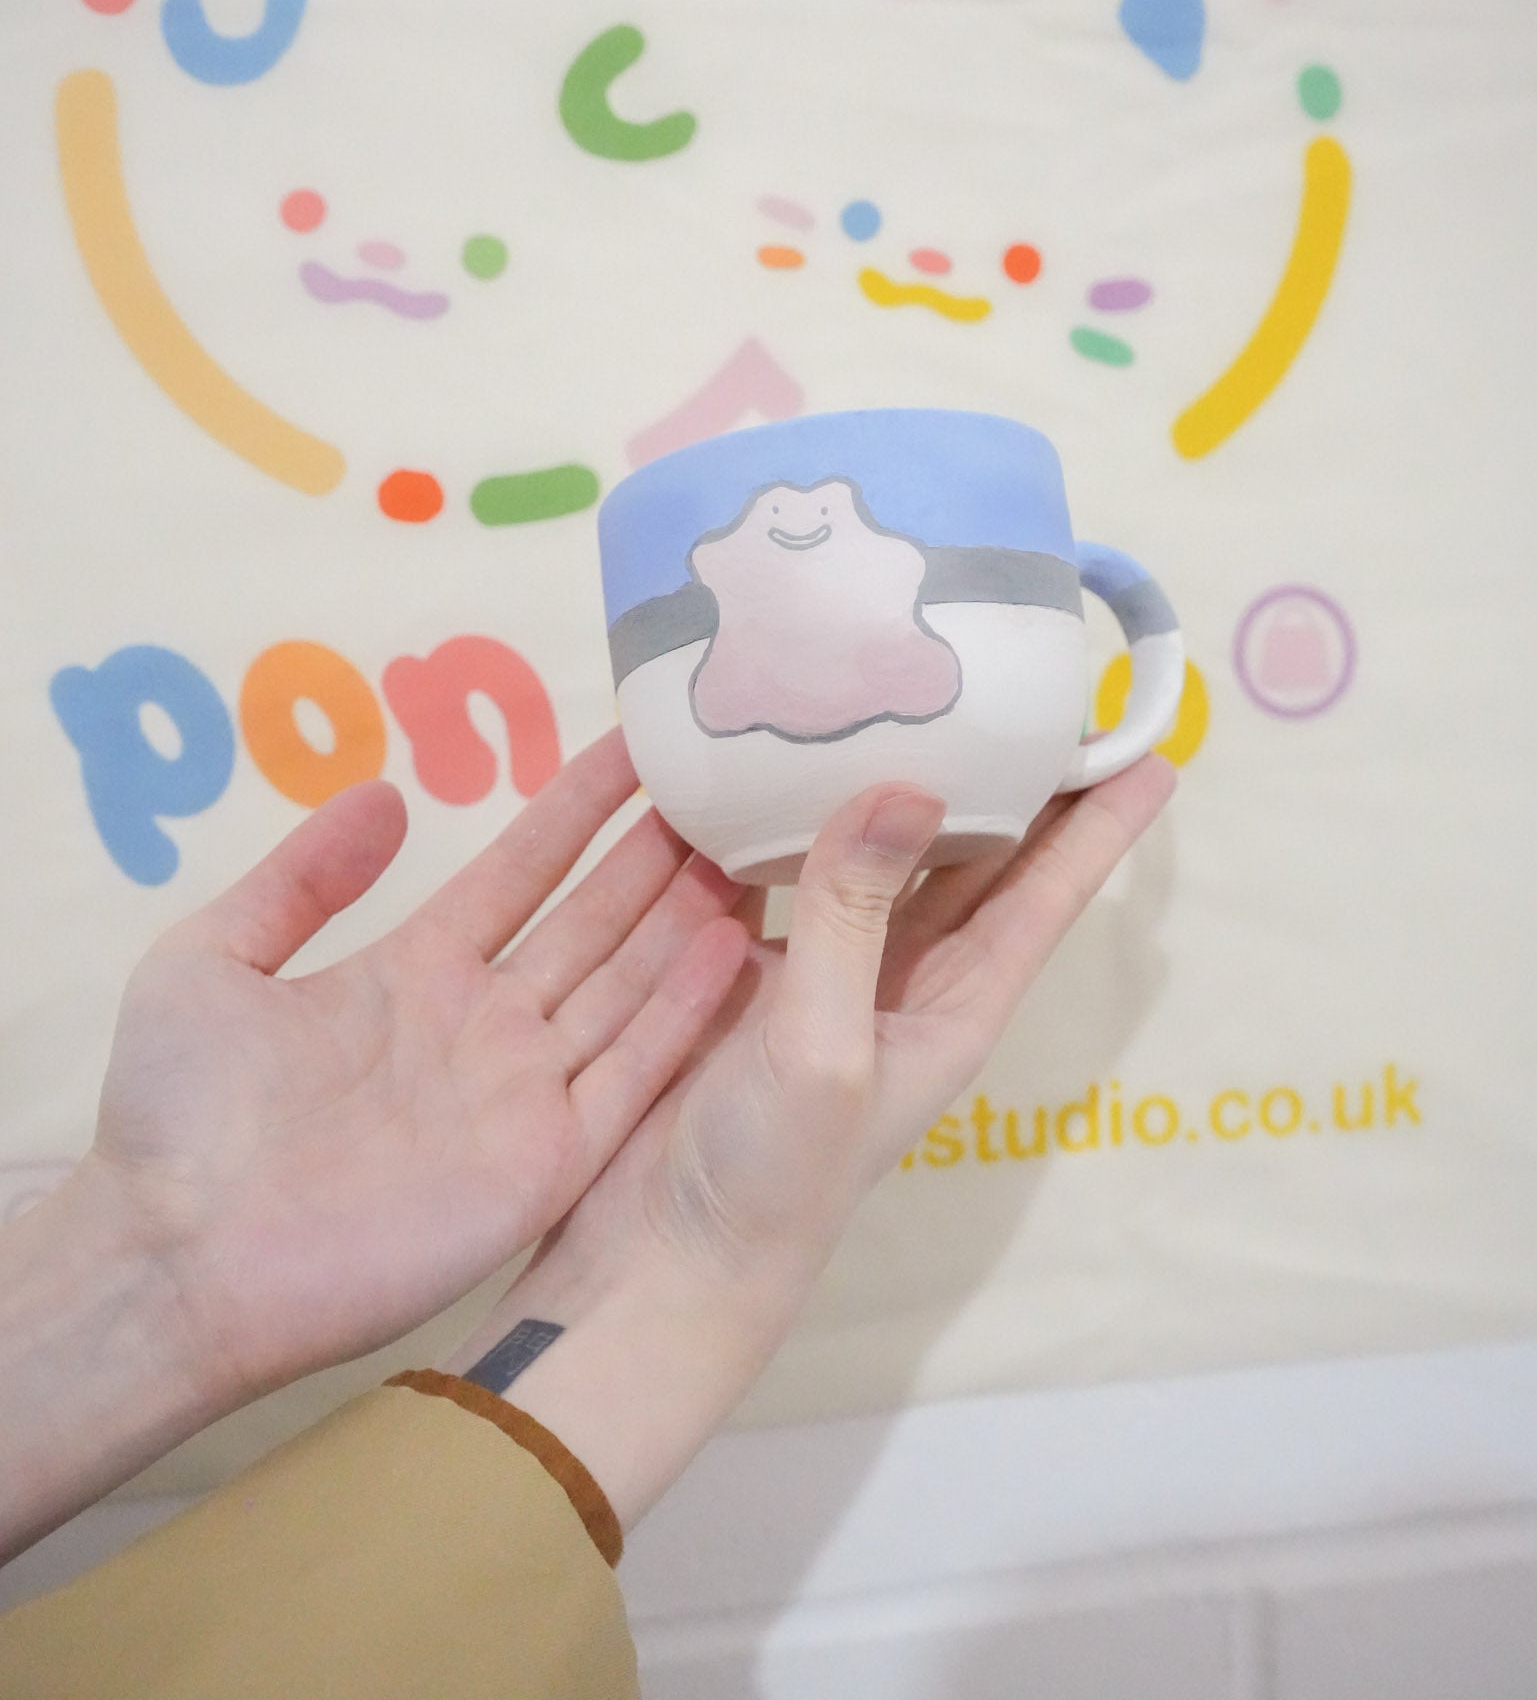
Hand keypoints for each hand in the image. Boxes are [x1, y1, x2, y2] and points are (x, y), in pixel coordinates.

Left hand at [84, 727, 748, 1409]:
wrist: (177, 1258)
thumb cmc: (177, 1115)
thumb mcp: (212, 960)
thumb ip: (300, 879)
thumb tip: (385, 794)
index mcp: (416, 972)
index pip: (520, 870)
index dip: (577, 807)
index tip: (637, 744)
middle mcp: (486, 1026)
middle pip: (594, 922)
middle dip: (656, 857)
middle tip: (729, 788)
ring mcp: (522, 1095)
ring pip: (629, 986)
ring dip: (688, 922)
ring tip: (755, 851)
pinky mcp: (544, 1164)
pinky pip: (630, 1077)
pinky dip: (684, 1016)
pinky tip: (736, 950)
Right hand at [457, 757, 1176, 1526]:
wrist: (664, 1253)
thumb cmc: (773, 1173)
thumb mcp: (824, 1047)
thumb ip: (854, 917)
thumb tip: (909, 787)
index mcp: (954, 1008)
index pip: (1046, 897)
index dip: (1099, 827)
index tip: (1154, 749)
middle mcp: (905, 980)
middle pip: (981, 864)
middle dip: (1017, 784)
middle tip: (1040, 688)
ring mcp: (827, 971)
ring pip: (887, 857)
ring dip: (907, 785)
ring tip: (924, 694)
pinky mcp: (752, 967)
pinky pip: (790, 869)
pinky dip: (798, 813)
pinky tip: (790, 756)